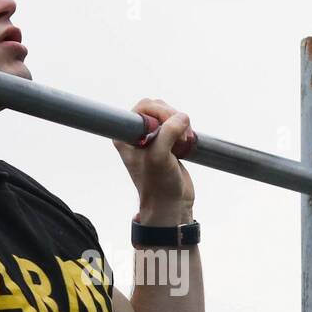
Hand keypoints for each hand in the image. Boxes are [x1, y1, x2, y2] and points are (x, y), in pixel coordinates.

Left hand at [112, 98, 196, 225]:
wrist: (171, 204)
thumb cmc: (159, 185)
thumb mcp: (159, 157)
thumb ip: (168, 133)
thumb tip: (182, 117)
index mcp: (126, 136)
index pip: (143, 108)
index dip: (159, 113)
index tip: (167, 130)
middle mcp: (136, 135)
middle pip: (158, 108)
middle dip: (173, 118)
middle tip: (180, 137)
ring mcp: (152, 138)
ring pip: (170, 115)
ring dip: (181, 125)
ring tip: (183, 143)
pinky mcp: (166, 142)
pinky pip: (177, 125)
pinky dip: (185, 131)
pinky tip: (185, 144)